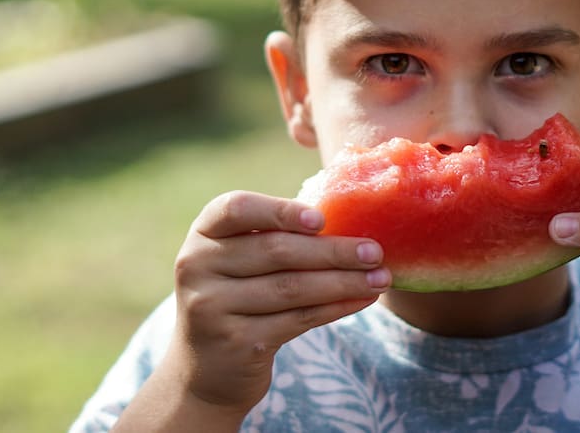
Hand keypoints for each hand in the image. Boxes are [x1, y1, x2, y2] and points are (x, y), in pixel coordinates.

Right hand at [166, 191, 390, 412]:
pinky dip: (335, 308)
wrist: (206, 369)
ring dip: (344, 282)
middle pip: (276, 251)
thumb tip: (351, 221)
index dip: (281, 211)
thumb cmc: (239, 297)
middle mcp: (198, 266)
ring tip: (381, 278)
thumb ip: (275, 236)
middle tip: (375, 251)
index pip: (236, 208)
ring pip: (292, 288)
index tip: (322, 219)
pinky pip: (297, 319)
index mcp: (203, 234)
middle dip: (333, 251)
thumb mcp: (240, 260)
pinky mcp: (236, 342)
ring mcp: (213, 307)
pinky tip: (362, 300)